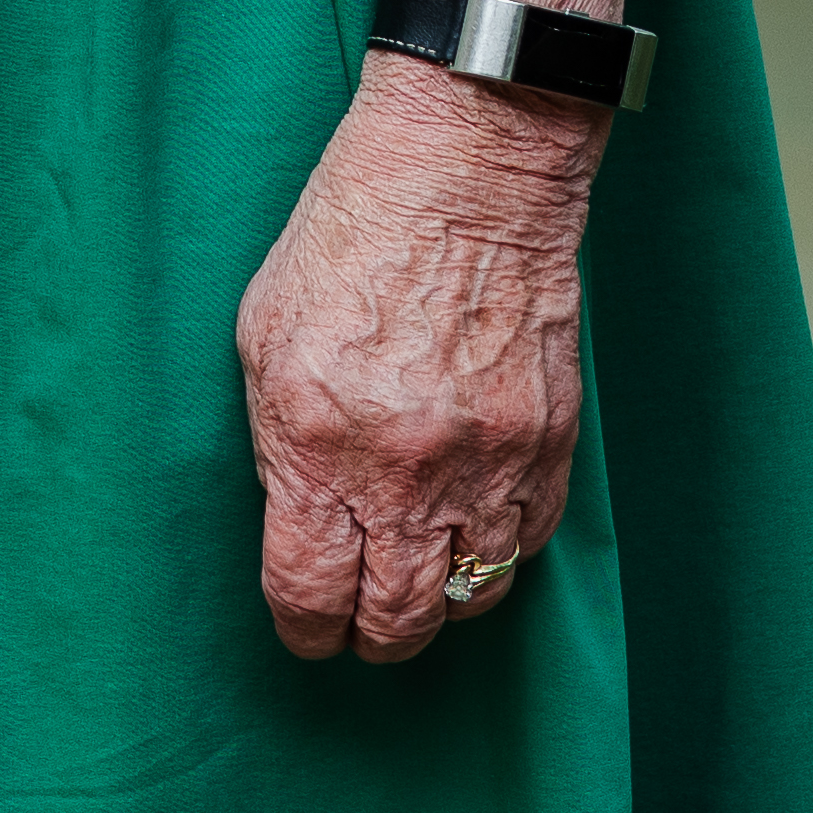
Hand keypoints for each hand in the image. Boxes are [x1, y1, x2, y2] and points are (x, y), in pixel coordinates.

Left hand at [233, 52, 601, 662]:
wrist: (464, 175)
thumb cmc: (350, 237)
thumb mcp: (265, 336)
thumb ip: (278, 441)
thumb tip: (300, 513)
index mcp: (315, 444)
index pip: (310, 594)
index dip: (306, 631)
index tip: (309, 630)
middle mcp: (403, 470)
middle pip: (397, 618)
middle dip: (374, 636)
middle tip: (365, 623)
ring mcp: (485, 462)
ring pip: (471, 597)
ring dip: (442, 601)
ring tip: (422, 577)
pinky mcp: (547, 443)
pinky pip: (528, 541)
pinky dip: (499, 550)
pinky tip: (474, 525)